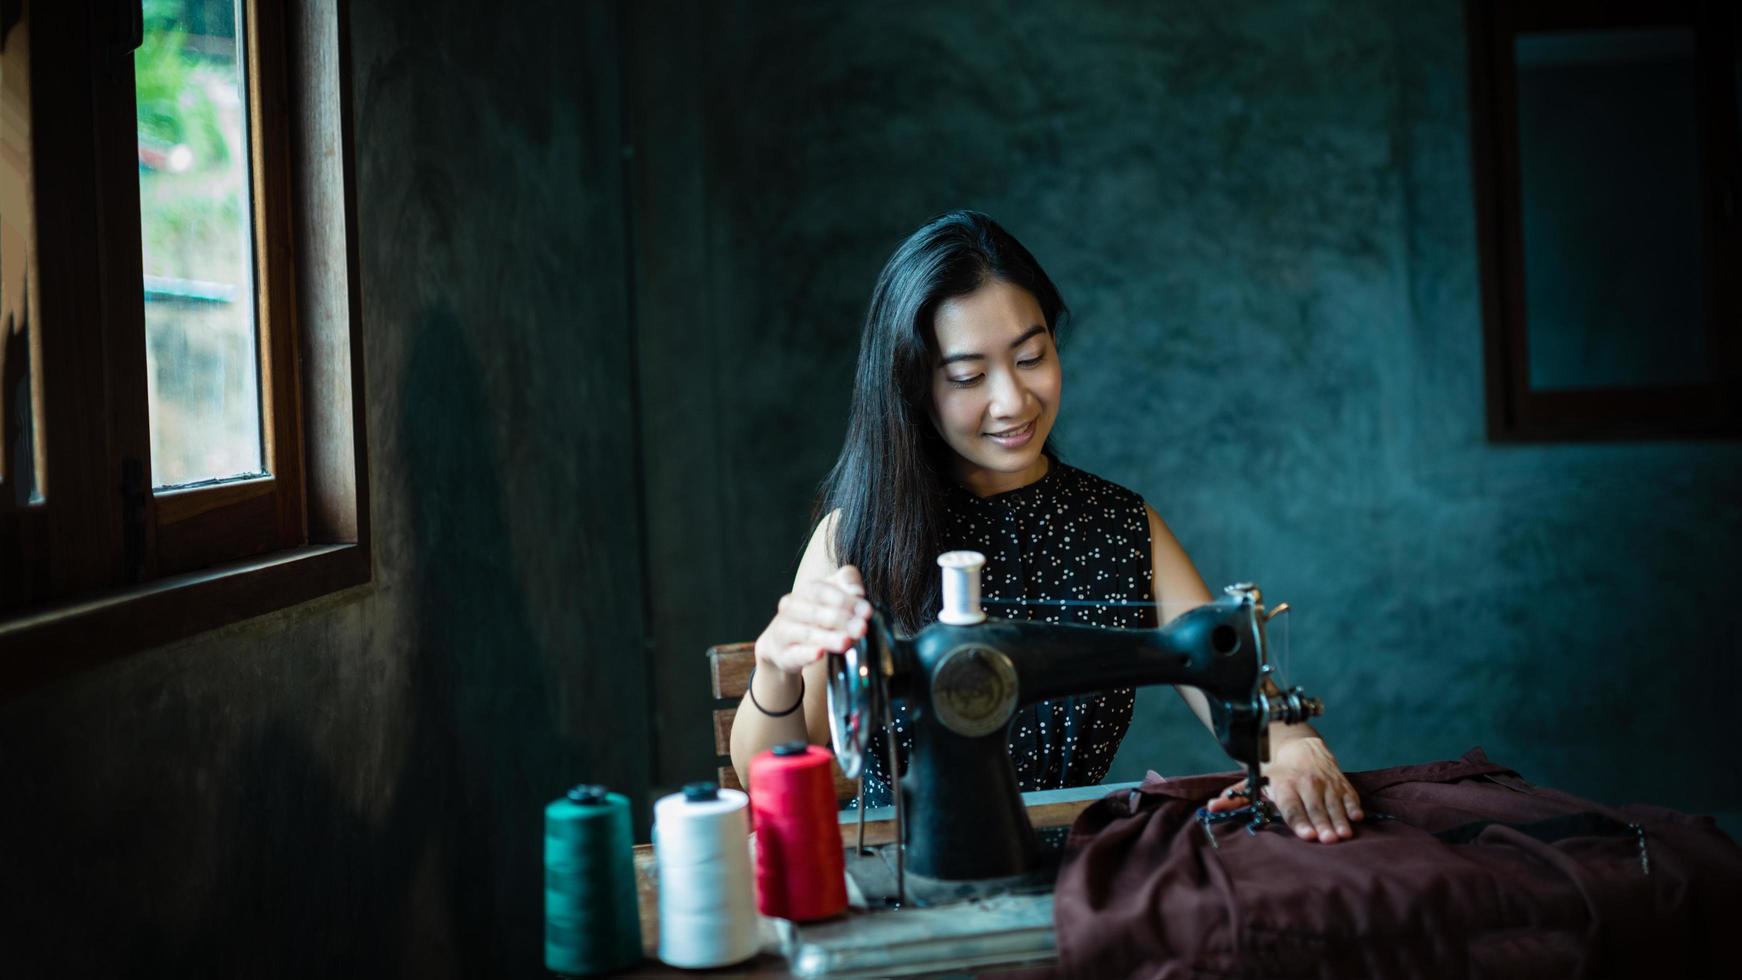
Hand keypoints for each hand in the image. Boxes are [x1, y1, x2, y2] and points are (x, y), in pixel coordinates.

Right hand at [754, 565, 870, 674]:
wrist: (784, 643)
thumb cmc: (818, 616)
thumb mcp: (834, 594)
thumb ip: (848, 585)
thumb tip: (858, 593)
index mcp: (806, 591)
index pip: (823, 591)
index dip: (846, 600)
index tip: (867, 612)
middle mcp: (791, 608)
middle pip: (815, 612)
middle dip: (841, 620)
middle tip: (861, 629)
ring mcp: (784, 632)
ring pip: (805, 633)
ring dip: (827, 638)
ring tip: (846, 642)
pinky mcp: (783, 655)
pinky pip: (794, 654)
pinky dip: (807, 654)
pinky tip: (820, 654)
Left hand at [1206, 736, 1361, 842]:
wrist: (1300, 743)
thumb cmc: (1275, 770)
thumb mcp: (1256, 781)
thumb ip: (1237, 796)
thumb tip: (1211, 807)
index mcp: (1283, 783)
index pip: (1291, 805)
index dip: (1299, 820)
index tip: (1306, 835)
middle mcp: (1305, 782)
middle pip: (1314, 806)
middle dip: (1322, 823)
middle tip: (1328, 840)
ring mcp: (1325, 781)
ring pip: (1333, 802)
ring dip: (1340, 819)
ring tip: (1344, 835)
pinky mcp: (1340, 781)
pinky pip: (1349, 794)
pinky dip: (1353, 805)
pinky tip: (1358, 818)